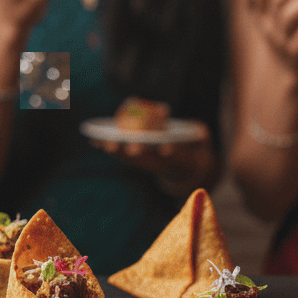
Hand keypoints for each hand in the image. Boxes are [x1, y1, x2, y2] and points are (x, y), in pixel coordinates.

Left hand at [91, 123, 215, 196]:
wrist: (184, 166)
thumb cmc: (194, 148)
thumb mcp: (202, 141)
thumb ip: (201, 136)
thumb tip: (200, 131)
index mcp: (178, 159)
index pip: (175, 156)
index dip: (170, 152)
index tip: (166, 149)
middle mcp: (161, 163)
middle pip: (148, 159)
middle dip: (139, 153)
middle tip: (131, 148)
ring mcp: (147, 162)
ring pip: (130, 158)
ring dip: (118, 151)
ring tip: (106, 144)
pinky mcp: (135, 159)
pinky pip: (120, 153)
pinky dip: (109, 147)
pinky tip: (95, 141)